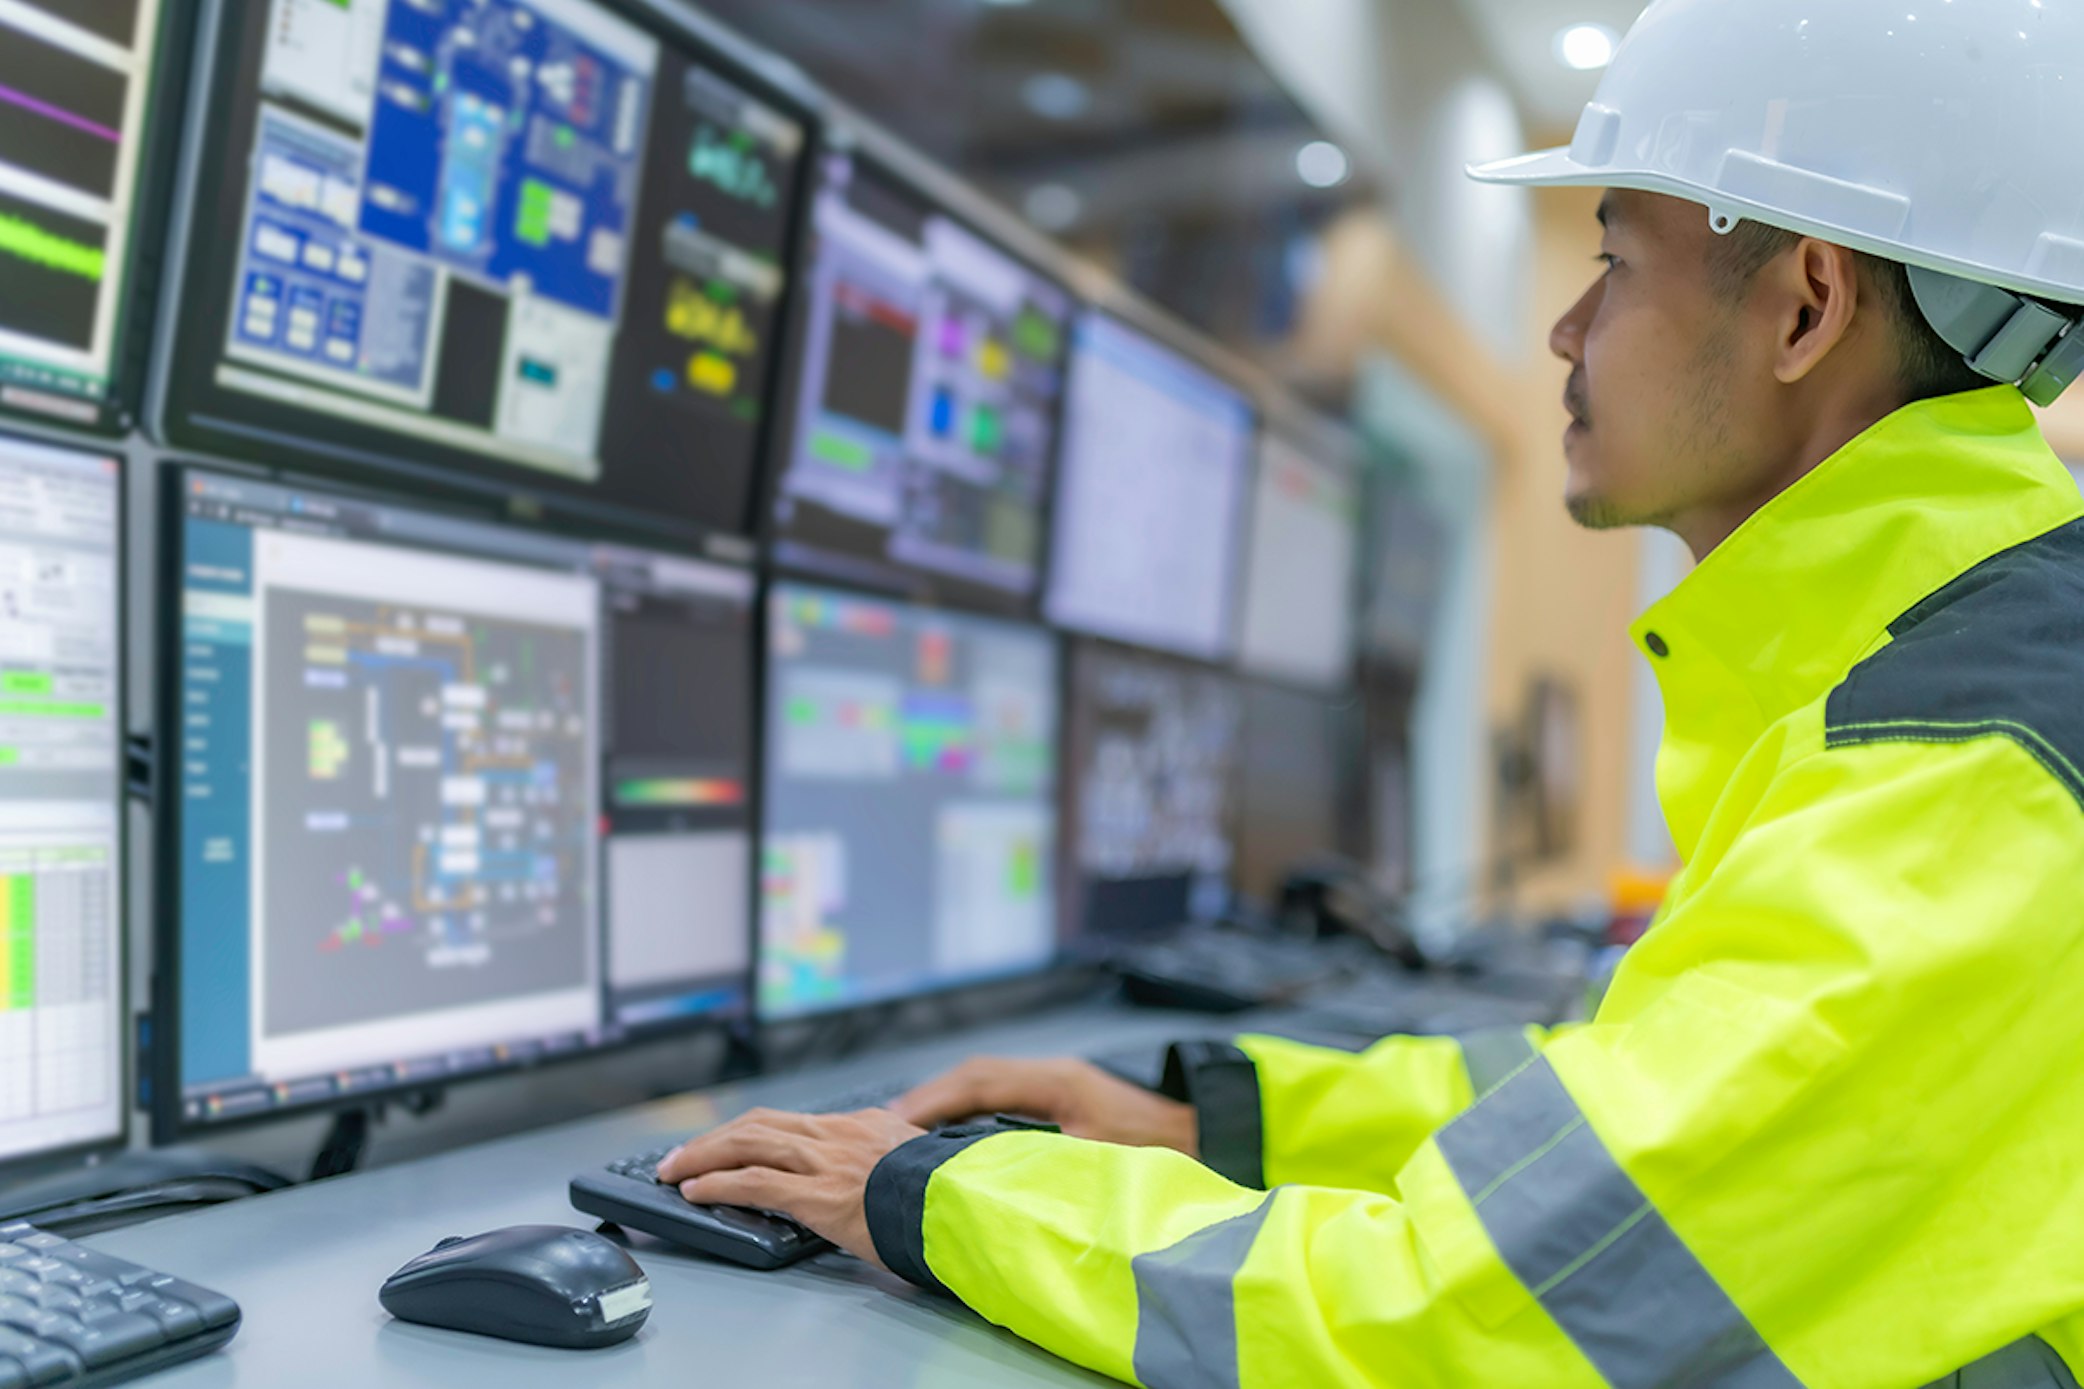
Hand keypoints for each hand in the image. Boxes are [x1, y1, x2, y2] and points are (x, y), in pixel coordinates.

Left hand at [656, 1108, 925, 1268]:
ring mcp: (825, 1160)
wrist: (966, 1201)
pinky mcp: (817, 1194)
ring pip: (747, 1142)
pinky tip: (694, 1189)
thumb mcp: (914, 1162)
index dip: (751, 1132)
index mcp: (862, 1125)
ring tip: (673, 1168)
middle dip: (715, 1137)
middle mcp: (837, 1134)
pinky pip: (753, 1181)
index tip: (729, 1143)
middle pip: (759, 1123)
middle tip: (682, 1153)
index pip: (792, 1123)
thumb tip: (878, 1176)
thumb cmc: (948, 1191)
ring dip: (702, 1154)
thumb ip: (887, 1160)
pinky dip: (716, 1182)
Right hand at [891, 1057, 1196, 1155]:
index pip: (978, 1082)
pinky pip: (995, 1095)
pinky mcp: (1054, 1096)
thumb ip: (1046, 1164)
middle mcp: (1048, 1072)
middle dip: (925, 1101)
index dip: (931, 1102)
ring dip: (941, 1106)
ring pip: (980, 1083)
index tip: (892, 1123)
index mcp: (1055, 1080)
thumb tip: (990, 1179)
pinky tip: (943, 1134)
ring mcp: (1051, 1080)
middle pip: (971, 1077)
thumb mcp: (1098, 1158)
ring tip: (900, 1132)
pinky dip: (963, 1111)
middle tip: (880, 1129)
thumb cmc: (1155, 1148)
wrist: (1199, 1132)